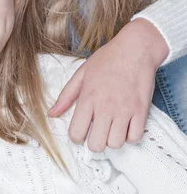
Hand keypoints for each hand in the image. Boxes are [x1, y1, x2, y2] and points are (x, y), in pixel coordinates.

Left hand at [49, 19, 168, 151]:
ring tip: (111, 128)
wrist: (136, 48)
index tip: (80, 132)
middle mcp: (106, 107)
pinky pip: (135, 137)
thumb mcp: (82, 73)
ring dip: (112, 140)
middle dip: (94, 143)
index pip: (76, 133)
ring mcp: (125, 110)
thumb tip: (51, 113)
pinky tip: (125, 126)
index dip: (76, 137)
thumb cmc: (108, 59)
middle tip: (96, 133)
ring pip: (116, 144)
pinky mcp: (141, 111)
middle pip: (96, 145)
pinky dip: (130, 136)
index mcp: (88, 98)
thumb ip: (66, 96)